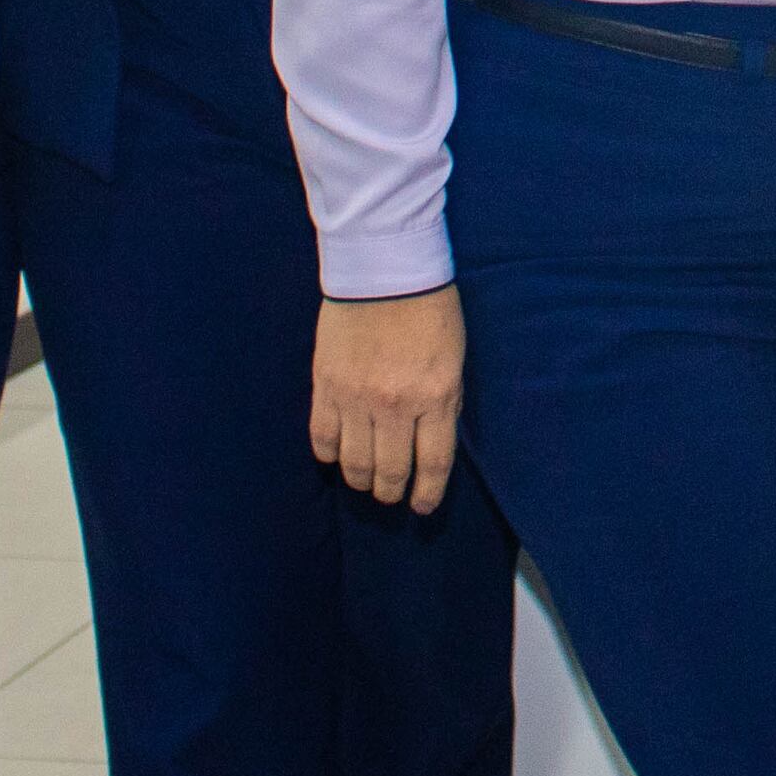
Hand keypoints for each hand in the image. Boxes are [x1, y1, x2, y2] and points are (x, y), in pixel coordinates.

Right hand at [312, 287, 467, 512]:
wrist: (384, 269)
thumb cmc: (429, 309)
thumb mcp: (453, 360)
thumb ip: (443, 404)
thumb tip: (432, 443)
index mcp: (436, 397)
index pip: (433, 464)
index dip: (427, 493)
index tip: (422, 507)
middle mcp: (396, 405)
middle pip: (391, 470)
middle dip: (391, 491)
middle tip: (391, 495)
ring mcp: (357, 398)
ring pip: (355, 462)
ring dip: (361, 479)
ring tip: (365, 480)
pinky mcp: (326, 385)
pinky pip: (323, 436)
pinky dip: (328, 454)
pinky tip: (335, 456)